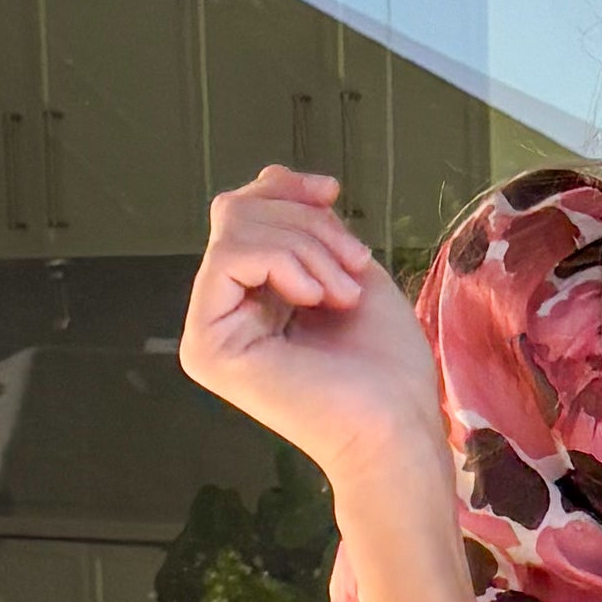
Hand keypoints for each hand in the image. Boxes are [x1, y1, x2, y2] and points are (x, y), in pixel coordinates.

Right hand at [179, 168, 448, 506]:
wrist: (396, 426)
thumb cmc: (386, 363)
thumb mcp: (344, 265)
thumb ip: (301, 224)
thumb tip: (270, 176)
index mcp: (251, 295)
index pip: (244, 212)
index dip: (285, 190)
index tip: (332, 193)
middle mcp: (222, 311)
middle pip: (238, 213)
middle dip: (305, 223)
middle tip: (354, 265)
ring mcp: (207, 331)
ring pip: (235, 230)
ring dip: (306, 247)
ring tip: (343, 293)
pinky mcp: (206, 346)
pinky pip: (229, 258)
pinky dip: (283, 262)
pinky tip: (316, 300)